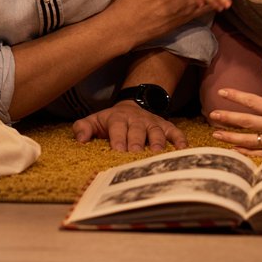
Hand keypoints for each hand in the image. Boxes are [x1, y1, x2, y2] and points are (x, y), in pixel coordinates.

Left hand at [72, 100, 187, 152]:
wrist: (132, 106)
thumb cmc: (110, 121)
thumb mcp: (94, 120)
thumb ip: (83, 128)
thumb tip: (80, 140)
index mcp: (117, 118)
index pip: (117, 127)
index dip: (118, 139)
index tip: (118, 151)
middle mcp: (136, 119)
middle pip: (137, 130)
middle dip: (137, 142)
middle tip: (136, 155)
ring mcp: (152, 122)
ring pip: (155, 131)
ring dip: (157, 142)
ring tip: (157, 155)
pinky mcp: (165, 126)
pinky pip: (174, 131)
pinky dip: (179, 139)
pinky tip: (182, 150)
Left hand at [207, 66, 261, 155]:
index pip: (252, 102)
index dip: (235, 96)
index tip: (222, 92)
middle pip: (246, 122)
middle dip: (227, 118)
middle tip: (211, 115)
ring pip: (249, 140)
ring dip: (231, 137)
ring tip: (216, 134)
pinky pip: (260, 154)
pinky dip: (246, 152)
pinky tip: (235, 149)